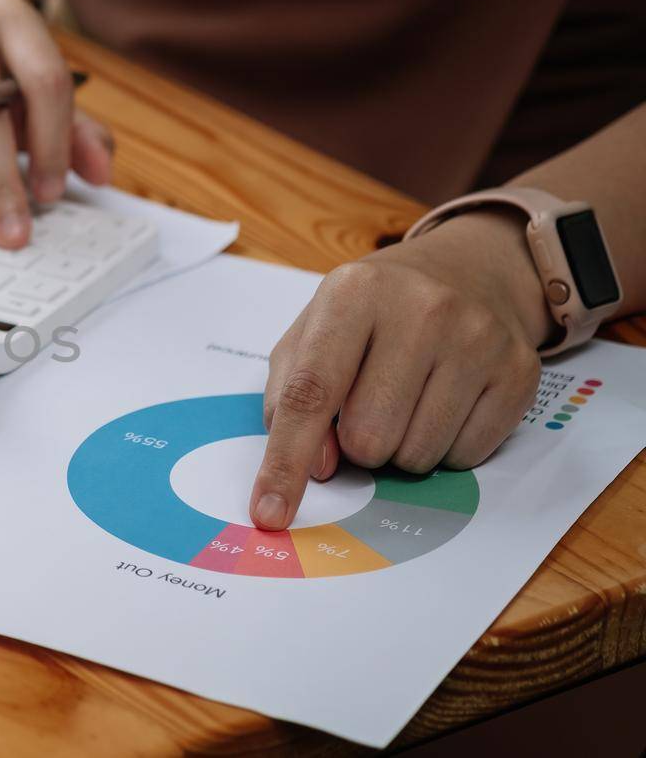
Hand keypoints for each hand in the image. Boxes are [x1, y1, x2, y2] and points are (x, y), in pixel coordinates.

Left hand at [249, 209, 554, 529]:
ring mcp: (478, 339)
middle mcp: (422, 309)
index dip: (286, 461)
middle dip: (356, 444)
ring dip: (400, 448)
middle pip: (368, 438)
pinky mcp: (518, 371)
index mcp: (354, 293)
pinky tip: (444, 403)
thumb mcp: (312, 335)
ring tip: (407, 400)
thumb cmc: (372, 315)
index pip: (311, 393)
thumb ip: (290, 399)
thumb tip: (317, 465)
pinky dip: (444, 447)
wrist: (467, 273)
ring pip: (418, 456)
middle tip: (367, 408)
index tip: (268, 513)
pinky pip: (465, 456)